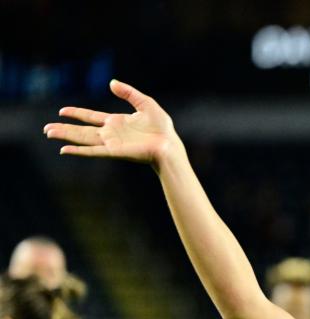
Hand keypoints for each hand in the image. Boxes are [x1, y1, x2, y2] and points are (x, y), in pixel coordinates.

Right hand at [44, 80, 181, 166]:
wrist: (169, 144)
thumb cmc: (162, 127)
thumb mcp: (145, 103)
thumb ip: (128, 93)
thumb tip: (111, 83)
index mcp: (116, 122)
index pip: (91, 116)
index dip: (76, 113)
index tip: (61, 111)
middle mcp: (110, 133)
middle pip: (82, 130)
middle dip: (64, 128)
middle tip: (47, 128)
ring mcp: (111, 143)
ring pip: (83, 139)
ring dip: (66, 136)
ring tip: (49, 133)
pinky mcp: (114, 152)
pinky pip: (93, 151)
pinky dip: (79, 150)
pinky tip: (65, 150)